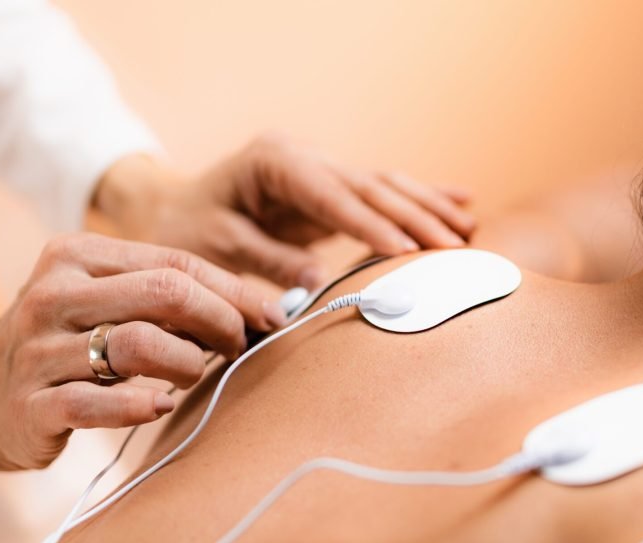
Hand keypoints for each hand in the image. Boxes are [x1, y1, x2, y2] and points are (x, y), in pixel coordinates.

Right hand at [0, 234, 285, 471]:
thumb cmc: (66, 344)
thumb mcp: (103, 301)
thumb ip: (164, 295)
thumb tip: (254, 307)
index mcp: (77, 256)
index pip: (176, 262)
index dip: (234, 290)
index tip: (271, 315)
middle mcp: (55, 294)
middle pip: (166, 294)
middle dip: (220, 321)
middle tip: (239, 346)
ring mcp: (40, 349)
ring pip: (140, 344)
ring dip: (188, 363)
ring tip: (193, 375)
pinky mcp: (33, 403)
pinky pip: (99, 402)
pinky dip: (142, 405)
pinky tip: (161, 404)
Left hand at [92, 133, 474, 288]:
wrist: (174, 208)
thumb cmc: (188, 227)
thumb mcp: (215, 245)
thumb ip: (265, 261)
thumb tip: (316, 284)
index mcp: (272, 163)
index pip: (331, 194)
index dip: (370, 223)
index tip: (406, 250)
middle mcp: (303, 158)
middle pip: (369, 185)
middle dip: (414, 215)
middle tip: (453, 245)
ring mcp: (320, 169)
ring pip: (385, 184)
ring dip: (428, 206)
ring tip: (469, 228)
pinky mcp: (331, 189)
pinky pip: (382, 193)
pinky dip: (421, 198)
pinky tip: (461, 200)